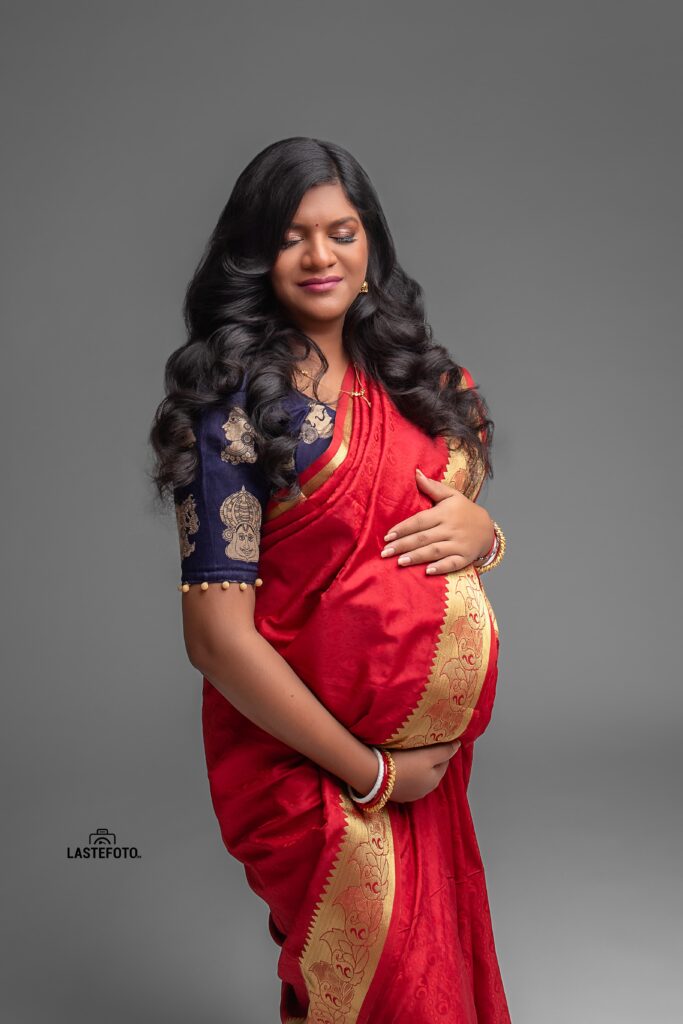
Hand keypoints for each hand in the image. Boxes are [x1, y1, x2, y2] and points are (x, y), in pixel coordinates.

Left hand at [379, 467, 494, 574]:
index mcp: (444, 513)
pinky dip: (441, 568)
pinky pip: (453, 563)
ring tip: (400, 562)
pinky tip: (427, 572)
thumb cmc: (464, 510)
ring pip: (435, 551)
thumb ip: (432, 487)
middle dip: (403, 545)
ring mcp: (459, 544)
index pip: (419, 521)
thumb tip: (415, 472)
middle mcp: (451, 528)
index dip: (403, 528)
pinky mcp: (465, 557)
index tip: (387, 536)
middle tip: (385, 552)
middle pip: (423, 538)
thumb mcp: (451, 495)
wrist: (488, 528)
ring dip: (417, 557)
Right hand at [389, 741, 460, 802]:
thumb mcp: (428, 755)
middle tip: (420, 746)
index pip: (444, 762)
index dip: (440, 750)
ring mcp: (410, 795)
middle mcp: (425, 791)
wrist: (376, 776)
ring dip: (417, 768)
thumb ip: (444, 751)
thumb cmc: (405, 763)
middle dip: (429, 760)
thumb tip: (458, 745)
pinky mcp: (396, 795)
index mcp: (435, 780)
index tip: (432, 740)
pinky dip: (406, 774)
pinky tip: (398, 766)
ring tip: (409, 754)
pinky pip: (406, 781)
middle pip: (431, 771)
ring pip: (418, 777)